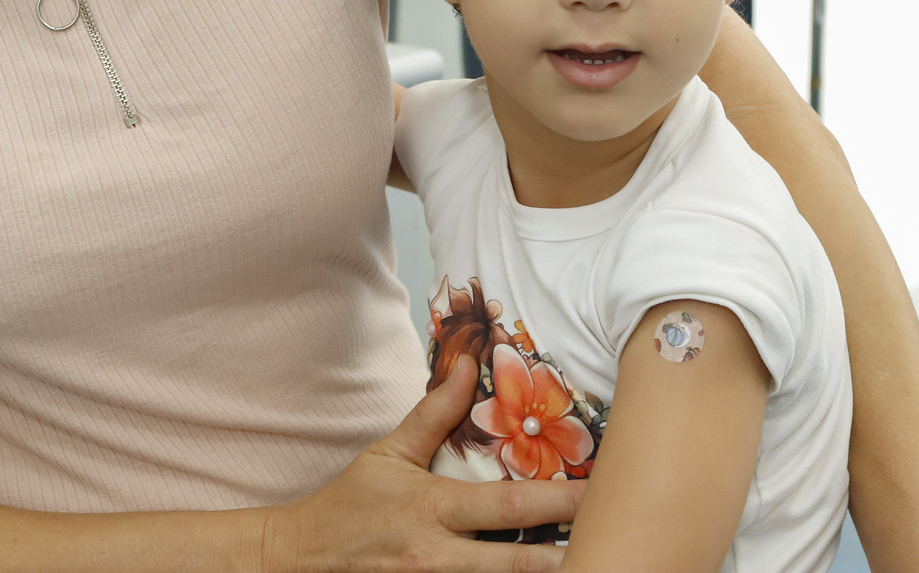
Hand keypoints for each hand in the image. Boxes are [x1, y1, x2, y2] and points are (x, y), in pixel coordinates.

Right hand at [260, 356, 584, 572]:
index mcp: (434, 508)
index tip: (602, 491)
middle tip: (616, 539)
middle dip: (569, 553)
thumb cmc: (352, 505)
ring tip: (588, 560)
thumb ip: (434, 414)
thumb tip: (467, 366)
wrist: (302, 559)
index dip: (562, 501)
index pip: (511, 505)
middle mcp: (439, 555)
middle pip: (520, 561)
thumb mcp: (389, 454)